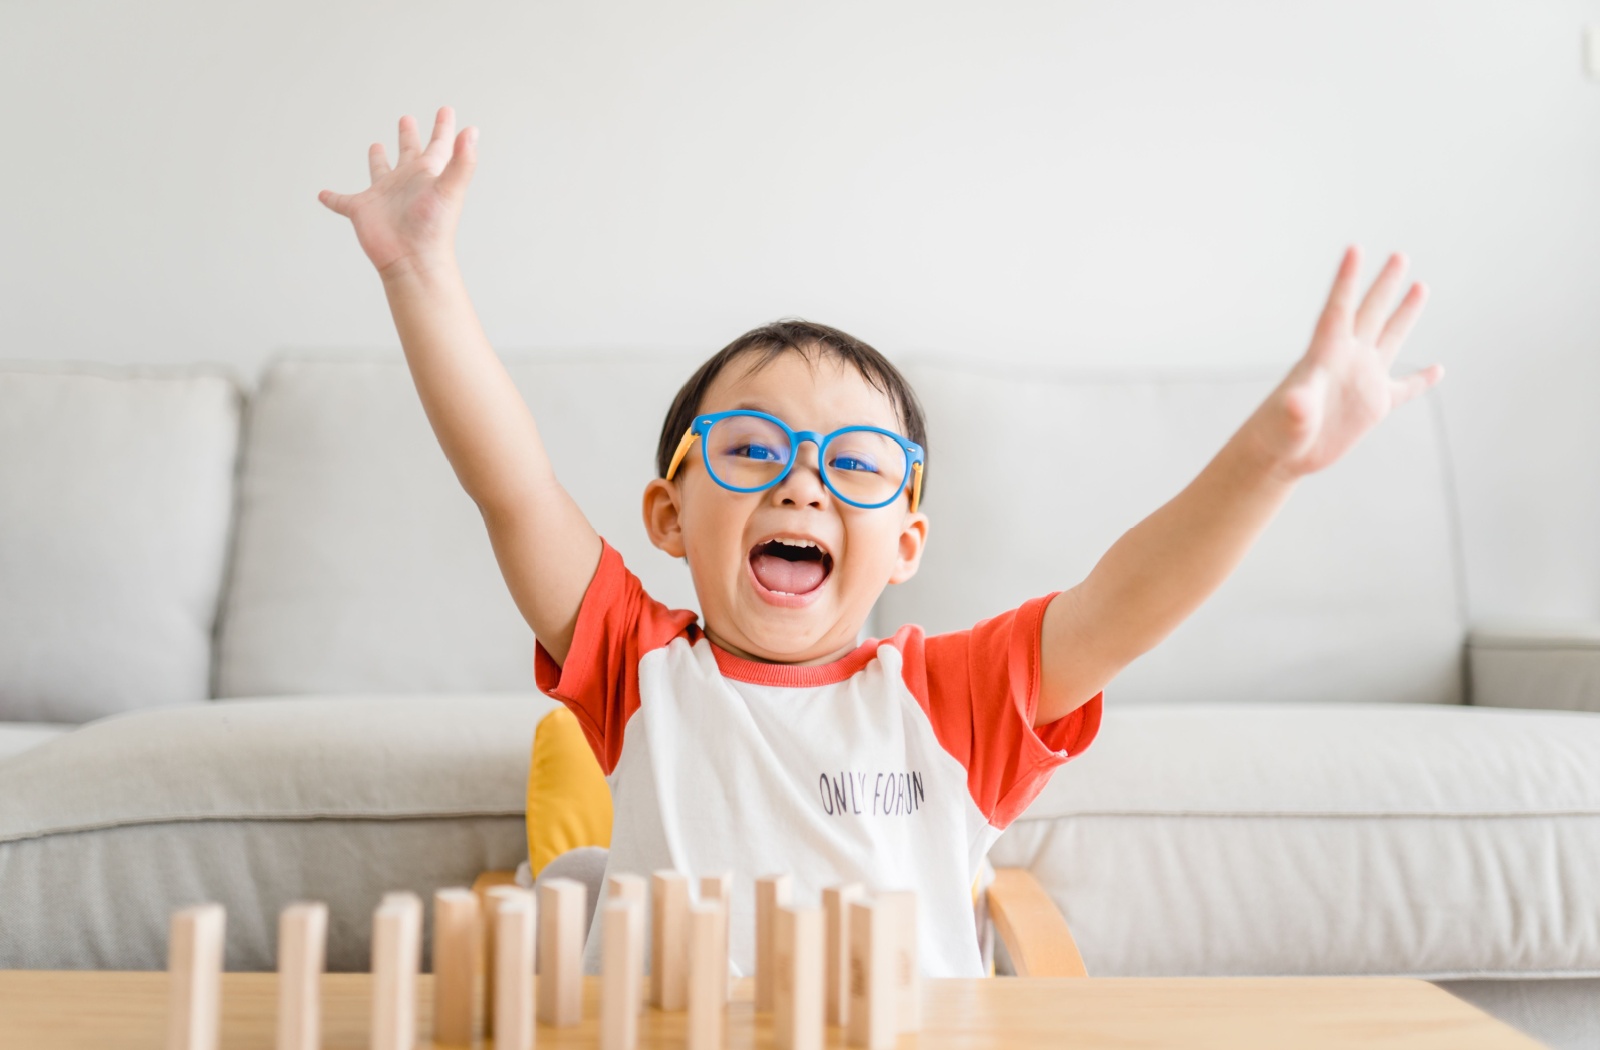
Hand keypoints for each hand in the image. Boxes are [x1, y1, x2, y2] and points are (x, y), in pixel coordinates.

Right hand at [318, 107, 477, 278]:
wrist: (412, 260)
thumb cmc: (433, 228)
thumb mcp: (450, 189)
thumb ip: (463, 161)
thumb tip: (472, 131)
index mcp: (427, 174)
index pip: (439, 145)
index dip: (443, 127)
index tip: (446, 110)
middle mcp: (406, 182)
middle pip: (408, 152)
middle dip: (408, 136)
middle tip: (406, 119)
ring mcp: (384, 196)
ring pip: (379, 171)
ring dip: (376, 159)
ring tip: (375, 146)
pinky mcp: (362, 210)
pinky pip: (343, 201)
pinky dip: (332, 198)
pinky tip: (322, 194)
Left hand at [1243, 246, 1441, 479]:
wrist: (1281, 456)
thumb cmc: (1277, 434)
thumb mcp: (1289, 420)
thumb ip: (1296, 409)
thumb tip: (1298, 404)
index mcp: (1325, 355)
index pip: (1338, 309)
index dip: (1346, 280)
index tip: (1354, 247)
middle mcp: (1347, 360)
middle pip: (1369, 313)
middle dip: (1384, 285)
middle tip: (1399, 255)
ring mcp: (1363, 380)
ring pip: (1390, 338)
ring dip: (1405, 314)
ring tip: (1420, 285)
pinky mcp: (1374, 406)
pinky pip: (1405, 387)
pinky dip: (1422, 380)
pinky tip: (1438, 369)